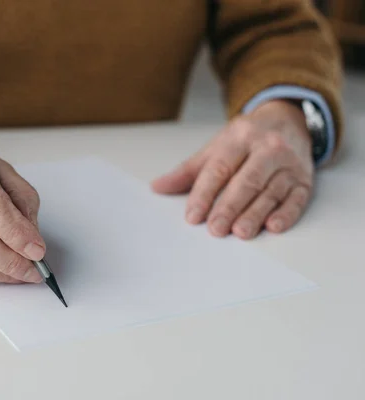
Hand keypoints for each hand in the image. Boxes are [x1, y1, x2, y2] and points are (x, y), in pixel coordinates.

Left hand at [151, 100, 314, 238]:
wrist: (289, 119)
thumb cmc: (247, 138)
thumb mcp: (216, 147)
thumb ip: (188, 170)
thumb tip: (157, 187)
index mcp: (239, 138)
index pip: (219, 168)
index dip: (204, 193)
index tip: (192, 215)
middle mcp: (267, 148)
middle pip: (246, 181)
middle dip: (230, 206)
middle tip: (216, 229)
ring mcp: (289, 164)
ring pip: (271, 191)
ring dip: (256, 214)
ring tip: (240, 232)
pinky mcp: (305, 180)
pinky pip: (297, 198)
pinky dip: (286, 213)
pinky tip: (273, 226)